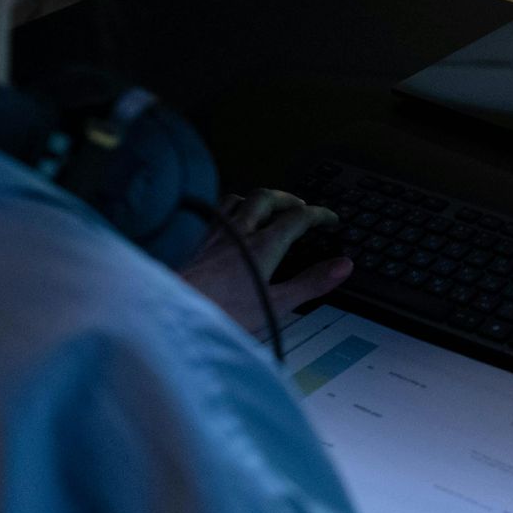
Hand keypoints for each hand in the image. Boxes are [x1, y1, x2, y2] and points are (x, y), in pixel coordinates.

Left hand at [180, 189, 353, 334]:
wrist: (170, 314)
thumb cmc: (220, 313)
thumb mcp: (275, 305)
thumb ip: (311, 283)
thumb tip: (342, 266)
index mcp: (264, 246)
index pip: (299, 217)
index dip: (319, 215)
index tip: (329, 219)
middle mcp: (239, 232)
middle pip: (267, 198)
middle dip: (289, 198)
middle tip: (301, 207)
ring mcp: (214, 233)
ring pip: (238, 199)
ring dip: (257, 200)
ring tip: (267, 208)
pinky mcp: (194, 240)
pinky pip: (215, 212)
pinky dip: (229, 209)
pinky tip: (228, 223)